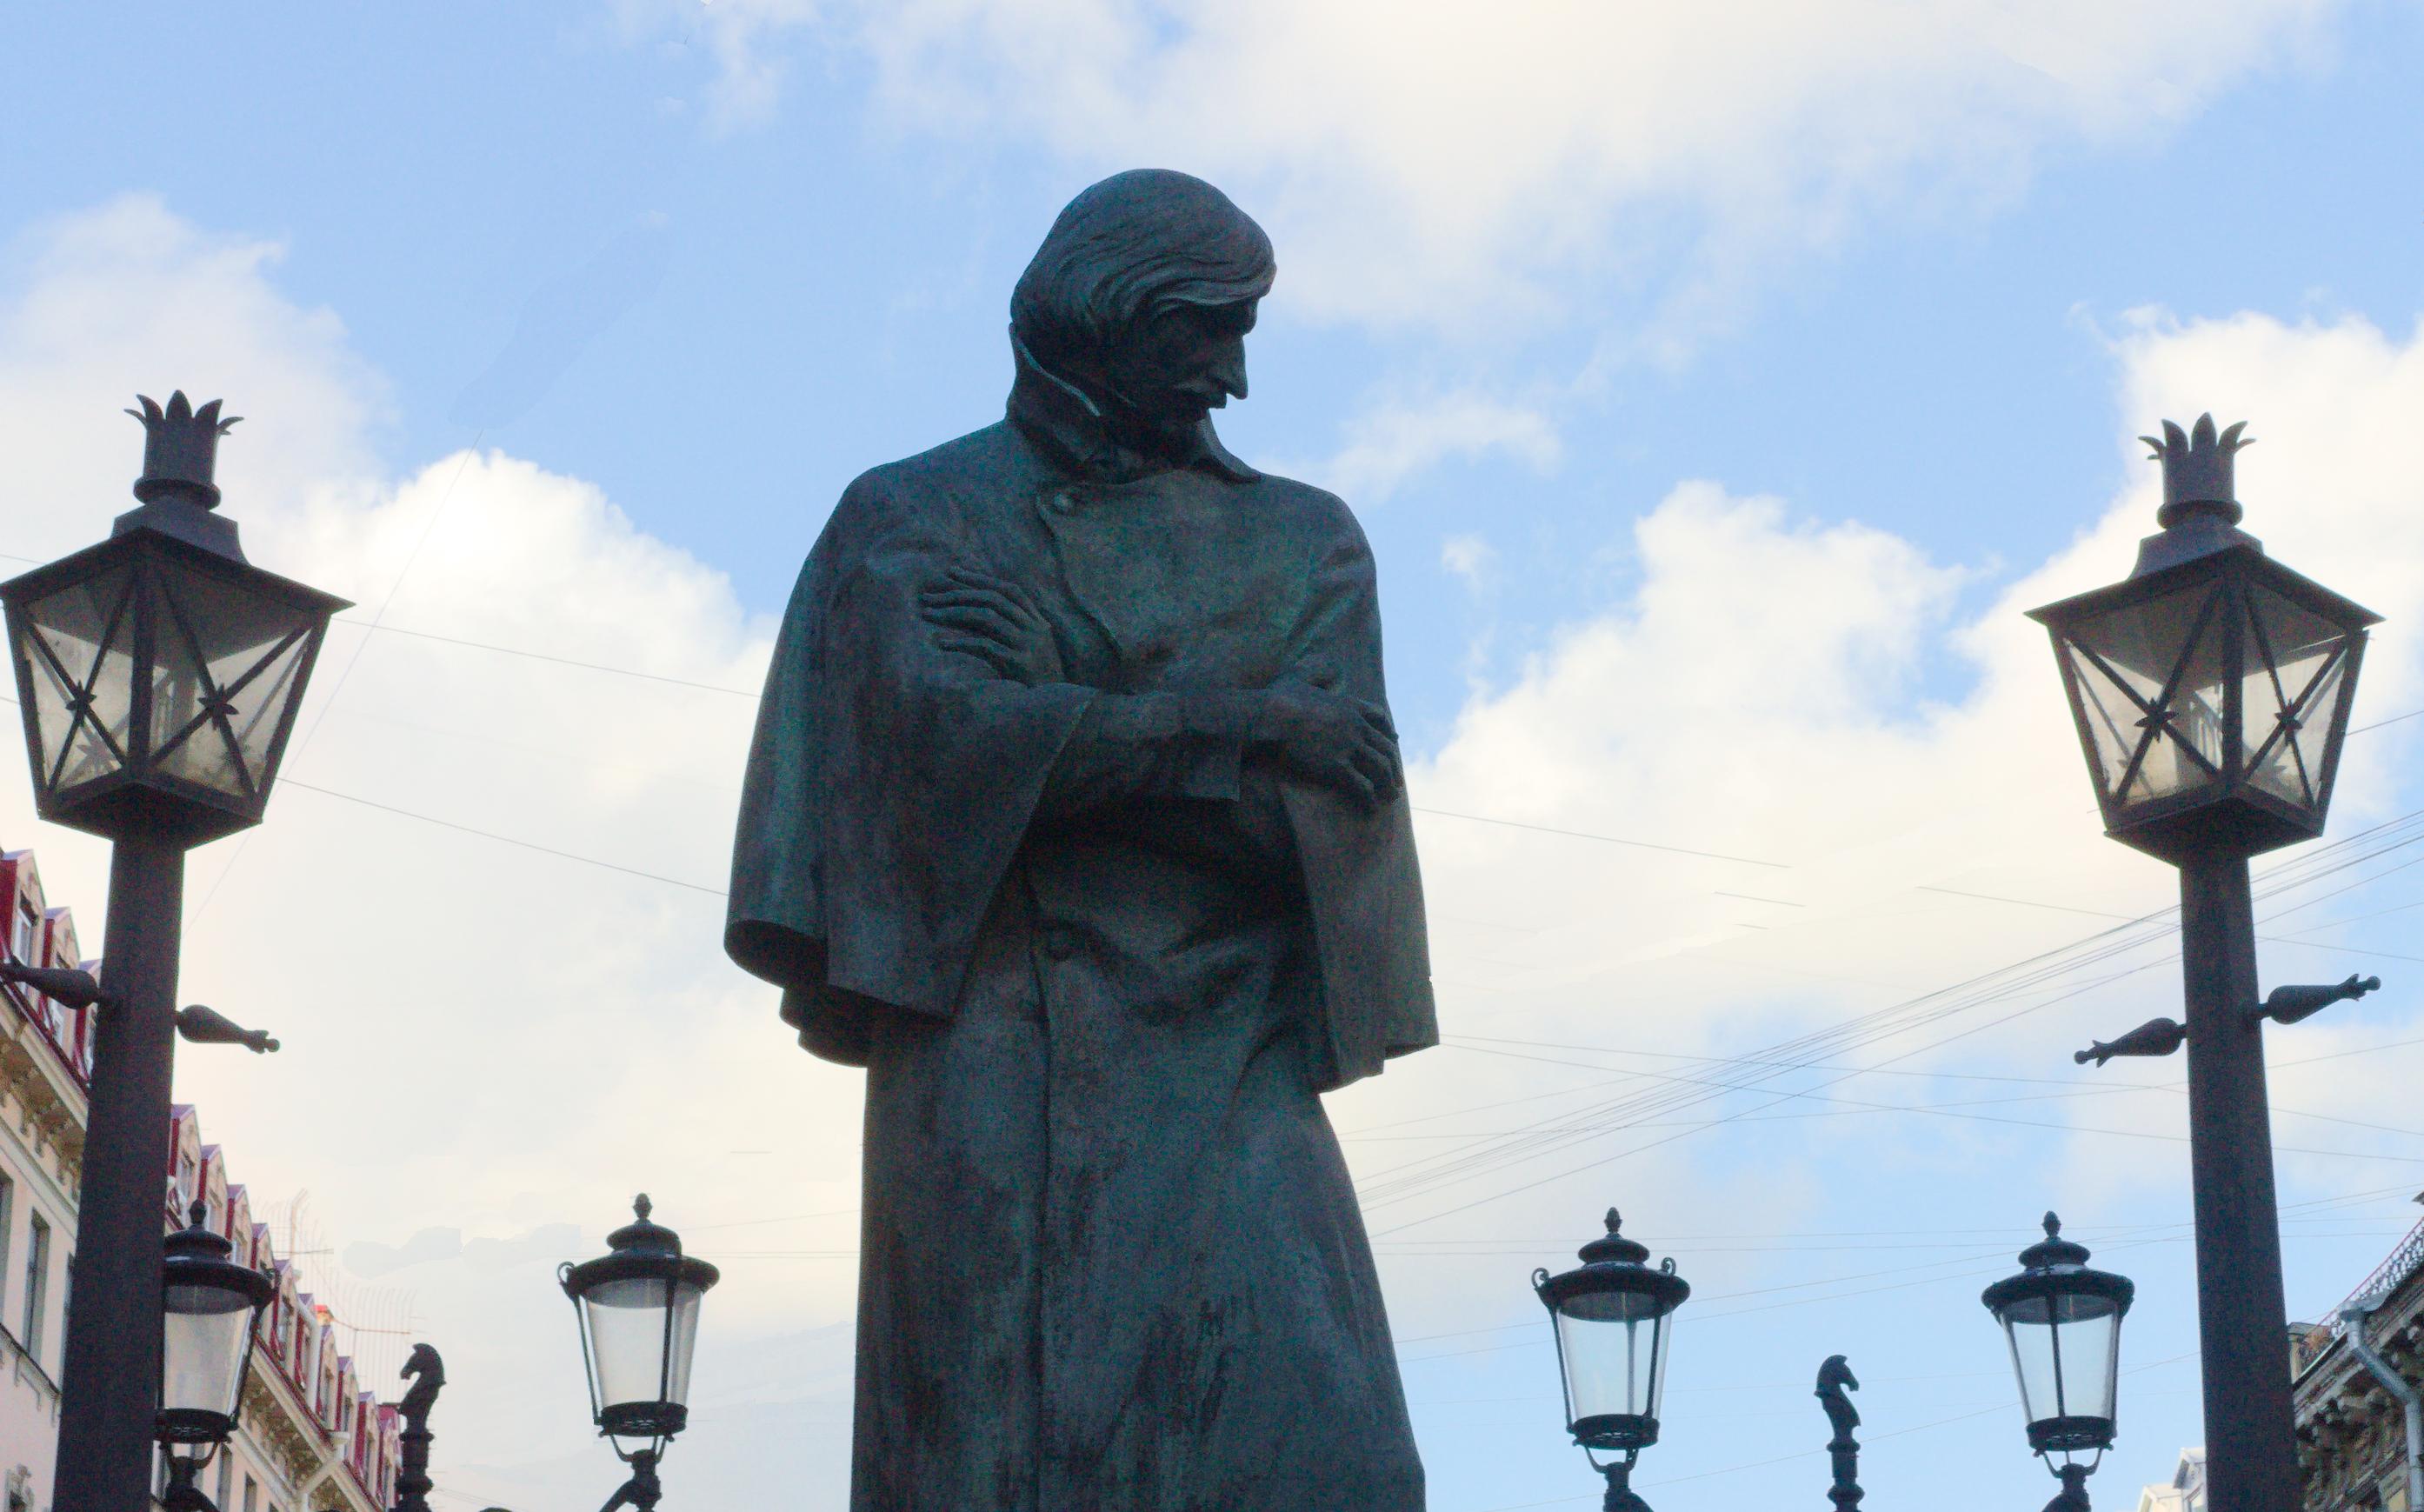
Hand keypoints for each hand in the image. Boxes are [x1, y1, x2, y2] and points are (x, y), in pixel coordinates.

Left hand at [921, 568, 1063, 683]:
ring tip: (928, 614)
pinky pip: (985, 646)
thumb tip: (971, 610)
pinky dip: (961, 642)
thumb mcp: (1027, 648)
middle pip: (992, 599)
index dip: (979, 578)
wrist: (1056, 707)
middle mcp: (1034, 628)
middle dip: (957, 594)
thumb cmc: (1035, 679)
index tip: (952, 571)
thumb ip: (1010, 628)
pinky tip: (941, 643)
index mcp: (1037, 621)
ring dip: (953, 614)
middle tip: (928, 596)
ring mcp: (1028, 645)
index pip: (1007, 589)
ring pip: (987, 617)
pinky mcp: (1020, 664)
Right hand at [1251, 680, 1401, 807]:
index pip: (1380, 719)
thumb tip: (1332, 667)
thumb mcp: (1300, 676)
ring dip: (1388, 785)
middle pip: (1386, 748)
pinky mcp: (1337, 767)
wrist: (1271, 717)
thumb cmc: (1278, 698)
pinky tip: (1371, 808)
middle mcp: (1355, 726)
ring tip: (1390, 797)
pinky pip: (1363, 787)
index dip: (1389, 733)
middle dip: (1394, 766)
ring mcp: (1349, 747)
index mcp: (1349, 706)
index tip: (1395, 743)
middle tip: (1397, 781)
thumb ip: (1317, 670)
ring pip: (1380, 769)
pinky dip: (1370, 799)